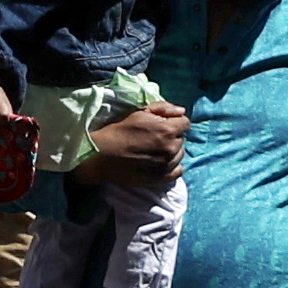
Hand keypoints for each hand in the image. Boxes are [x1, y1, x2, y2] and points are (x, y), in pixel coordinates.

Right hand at [70, 101, 189, 189]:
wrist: (103, 155)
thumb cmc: (120, 130)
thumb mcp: (139, 112)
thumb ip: (163, 108)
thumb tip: (181, 110)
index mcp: (168, 130)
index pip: (185, 123)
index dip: (174, 121)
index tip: (163, 124)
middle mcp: (172, 148)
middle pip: (181, 139)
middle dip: (171, 136)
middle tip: (155, 137)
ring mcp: (168, 165)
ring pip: (179, 154)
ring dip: (171, 151)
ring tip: (155, 150)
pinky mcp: (162, 178)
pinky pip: (178, 171)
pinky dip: (172, 166)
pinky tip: (160, 162)